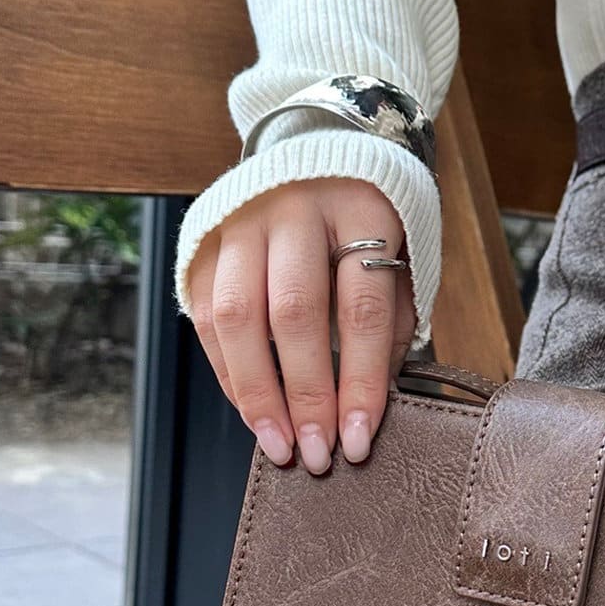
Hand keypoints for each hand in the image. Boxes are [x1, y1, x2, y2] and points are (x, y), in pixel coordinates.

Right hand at [184, 176, 414, 472]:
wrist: (317, 150)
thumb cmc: (368, 222)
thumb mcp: (399, 260)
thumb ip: (387, 326)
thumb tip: (366, 407)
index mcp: (361, 209)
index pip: (361, 308)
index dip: (361, 381)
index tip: (360, 440)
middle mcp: (296, 208)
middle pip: (295, 314)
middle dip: (307, 396)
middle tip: (316, 455)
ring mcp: (243, 219)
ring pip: (239, 316)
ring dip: (257, 393)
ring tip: (278, 445)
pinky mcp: (205, 237)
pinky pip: (209, 314)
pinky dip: (228, 371)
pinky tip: (251, 410)